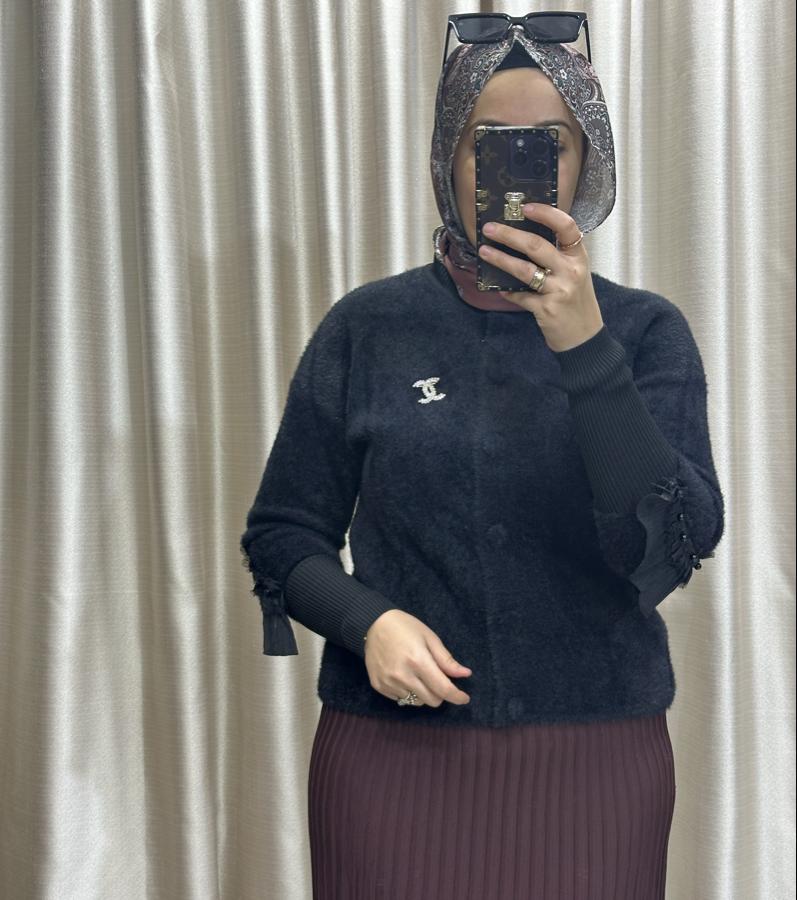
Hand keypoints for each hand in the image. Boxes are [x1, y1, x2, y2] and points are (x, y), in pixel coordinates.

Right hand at [364, 609, 471, 706]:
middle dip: (440, 693)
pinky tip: (403, 676)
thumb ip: (446, 660)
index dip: (457, 696)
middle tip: (437, 678)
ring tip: (417, 674)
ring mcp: (389, 682)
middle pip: (432, 700)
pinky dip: (407, 692)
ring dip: (423, 693)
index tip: (464, 698)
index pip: (443, 689)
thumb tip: (465, 674)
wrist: (373, 624)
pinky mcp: (379, 686)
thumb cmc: (405, 627)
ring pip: (417, 702)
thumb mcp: (429, 637)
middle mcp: (403, 675)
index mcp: (418, 661)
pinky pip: (400, 699)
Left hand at [478, 203, 603, 352]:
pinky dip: (507, 291)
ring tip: (484, 251)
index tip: (526, 207)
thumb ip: (557, 257)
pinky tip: (497, 287)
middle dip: (509, 235)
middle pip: (536, 245)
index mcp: (578, 257)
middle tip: (490, 228)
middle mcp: (571, 271)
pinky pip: (520, 296)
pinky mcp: (546, 309)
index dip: (546, 213)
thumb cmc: (575, 302)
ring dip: (500, 259)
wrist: (584, 338)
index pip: (567, 227)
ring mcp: (559, 291)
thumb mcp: (574, 274)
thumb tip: (523, 239)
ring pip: (524, 270)